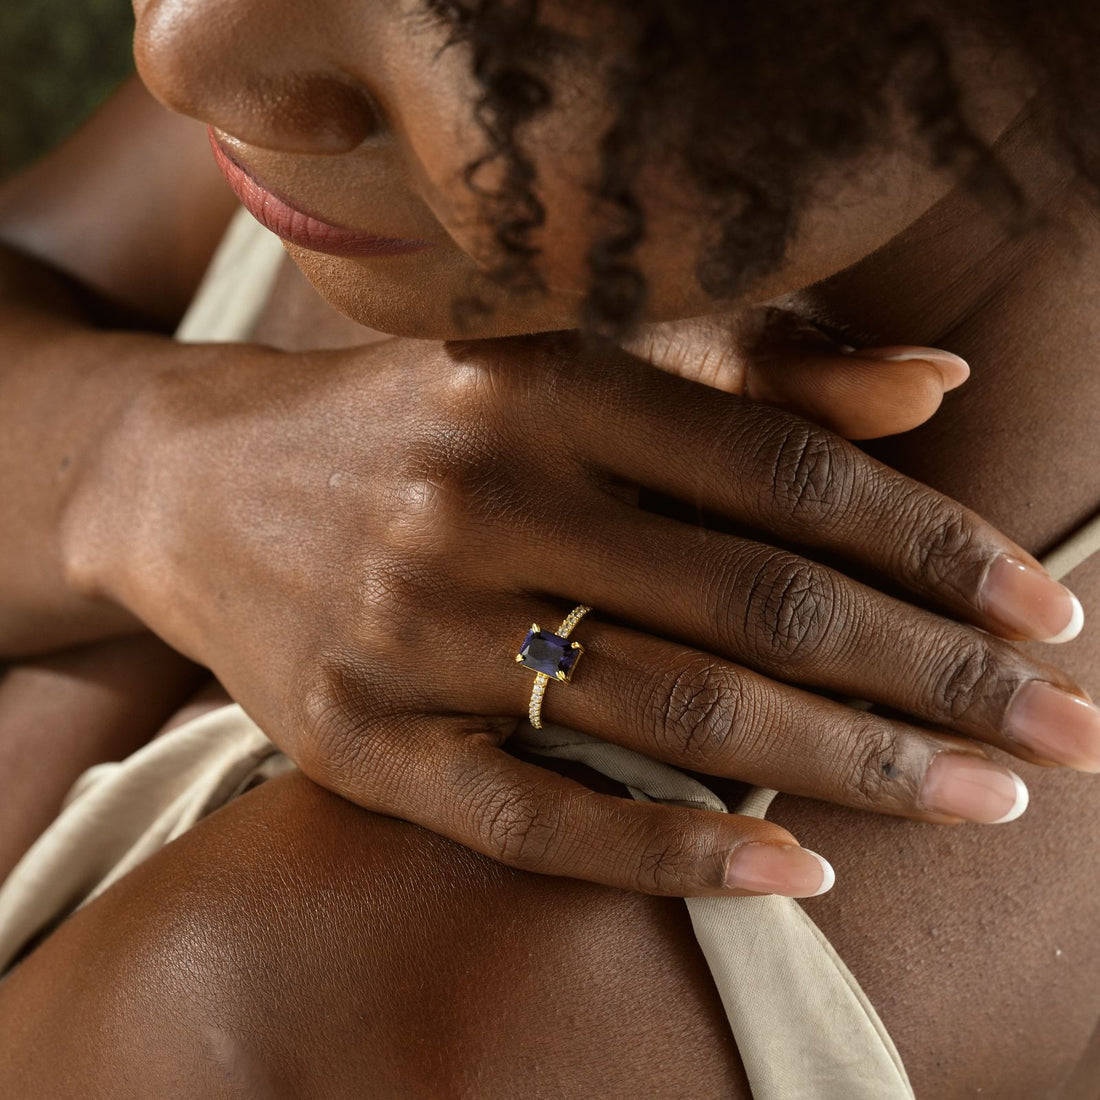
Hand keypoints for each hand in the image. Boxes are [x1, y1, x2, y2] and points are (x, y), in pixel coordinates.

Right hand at [64, 330, 1092, 898]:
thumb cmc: (410, 421)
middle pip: (755, 604)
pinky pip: (540, 815)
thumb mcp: (561, 365)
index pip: (785, 472)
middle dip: (934, 678)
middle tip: (1061, 734)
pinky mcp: (360, 738)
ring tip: (977, 802)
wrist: (200, 484)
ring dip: (850, 771)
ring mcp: (412, 627)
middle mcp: (479, 498)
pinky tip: (801, 875)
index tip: (1045, 613)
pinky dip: (677, 852)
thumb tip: (935, 385)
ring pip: (672, 716)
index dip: (934, 544)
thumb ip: (747, 376)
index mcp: (544, 384)